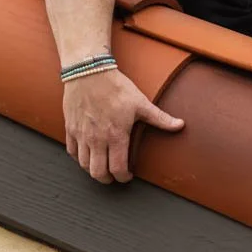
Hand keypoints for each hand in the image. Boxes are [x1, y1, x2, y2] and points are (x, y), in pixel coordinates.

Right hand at [62, 67, 184, 182]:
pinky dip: (79, 157)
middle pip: (98, 172)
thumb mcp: (141, 103)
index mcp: (115, 136)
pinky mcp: (70, 128)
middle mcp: (96, 139)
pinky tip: (87, 154)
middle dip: (107, 179)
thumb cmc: (115, 87)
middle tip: (114, 175)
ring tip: (101, 165)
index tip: (127, 175)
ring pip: (83, 165)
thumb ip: (160, 118)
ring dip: (93, 169)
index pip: (117, 169)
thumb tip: (180, 125)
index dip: (123, 177)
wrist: (89, 72)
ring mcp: (81, 135)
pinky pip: (71, 151)